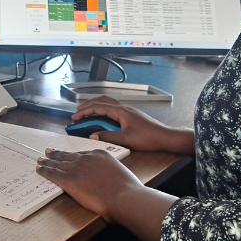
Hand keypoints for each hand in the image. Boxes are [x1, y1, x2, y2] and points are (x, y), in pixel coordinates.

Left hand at [37, 148, 179, 240]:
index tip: (66, 154)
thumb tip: (107, 178)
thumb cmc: (128, 190)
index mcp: (99, 154)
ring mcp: (77, 168)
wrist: (125, 197)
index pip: (81, 154)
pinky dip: (45, 171)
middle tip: (48, 152)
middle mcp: (86, 158)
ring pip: (57, 164)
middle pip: (67, 156)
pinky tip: (39, 170)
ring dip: (47, 162)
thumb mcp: (120, 173)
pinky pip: (53, 174)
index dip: (71, 155)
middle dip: (56, 154)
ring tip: (40, 160)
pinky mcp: (69, 180)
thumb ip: (109, 172)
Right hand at [72, 96, 194, 154]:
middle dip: (88, 105)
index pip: (98, 107)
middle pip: (102, 100)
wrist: (165, 138)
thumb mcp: (126, 139)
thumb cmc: (150, 138)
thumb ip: (108, 137)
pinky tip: (102, 118)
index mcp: (121, 111)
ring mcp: (128, 111)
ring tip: (87, 113)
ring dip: (96, 106)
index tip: (75, 116)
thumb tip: (94, 136)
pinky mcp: (131, 115)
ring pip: (108, 103)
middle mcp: (124, 108)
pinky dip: (104, 110)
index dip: (85, 111)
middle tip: (78, 111)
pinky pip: (113, 108)